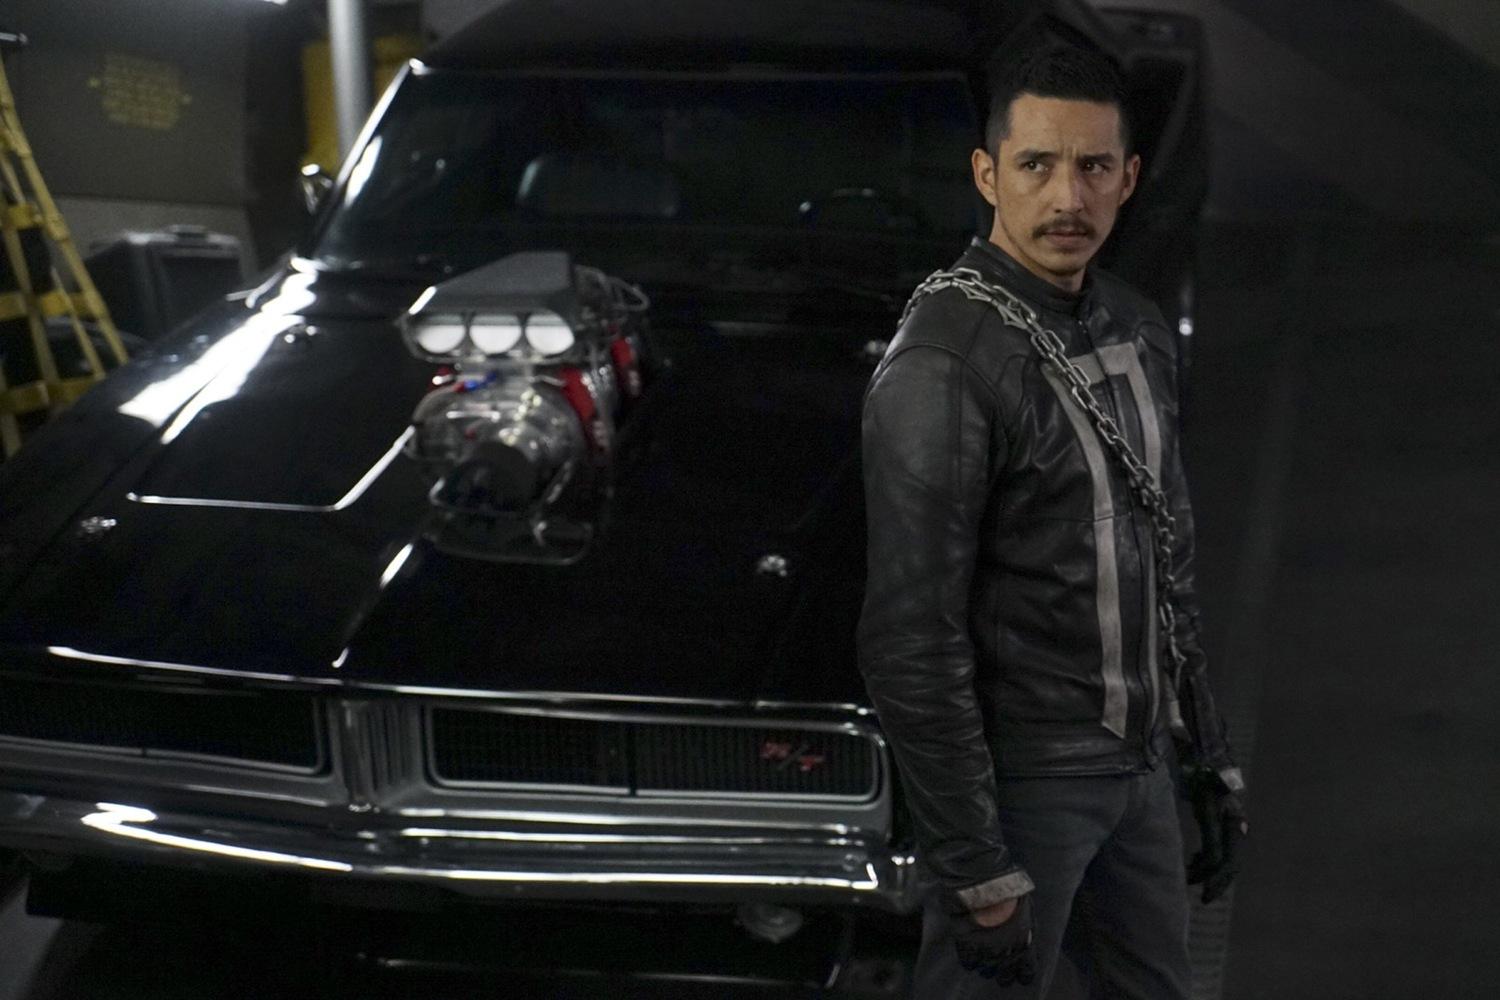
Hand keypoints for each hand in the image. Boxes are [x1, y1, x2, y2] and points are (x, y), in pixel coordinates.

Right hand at [952, 892, 1034, 985]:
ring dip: (986, 966)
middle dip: (1004, 974)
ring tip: (984, 958)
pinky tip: (971, 953)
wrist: (983, 882)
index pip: (1027, 973)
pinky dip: (970, 960)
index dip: (1023, 974)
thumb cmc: (1008, 891)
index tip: (1020, 972)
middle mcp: (1006, 954)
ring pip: (986, 971)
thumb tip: (1026, 939)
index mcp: (1024, 945)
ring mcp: (985, 951)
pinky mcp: (966, 946)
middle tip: (1000, 967)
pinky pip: (968, 963)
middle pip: (1005, 977)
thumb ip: (1026, 930)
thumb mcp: (1026, 910)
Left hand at [1186, 770, 1247, 903]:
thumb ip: (1210, 834)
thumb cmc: (1202, 780)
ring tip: (1192, 873)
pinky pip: (1220, 846)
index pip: (1227, 862)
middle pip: (1230, 863)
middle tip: (1202, 895)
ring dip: (1210, 869)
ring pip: (1225, 856)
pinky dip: (1208, 857)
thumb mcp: (1205, 808)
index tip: (1202, 894)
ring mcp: (1233, 823)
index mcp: (1235, 825)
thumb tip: (1211, 864)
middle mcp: (1238, 826)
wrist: (1205, 757)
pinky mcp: (1224, 820)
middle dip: (1215, 881)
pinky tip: (1195, 860)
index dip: (1215, 881)